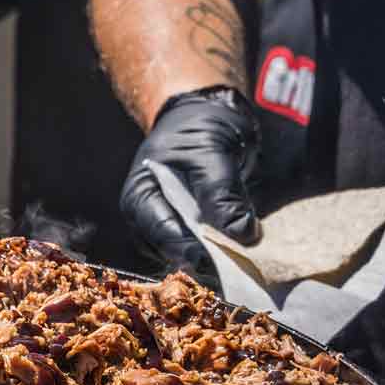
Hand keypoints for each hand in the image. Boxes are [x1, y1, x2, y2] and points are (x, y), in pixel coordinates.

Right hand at [119, 91, 260, 277]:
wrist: (205, 116)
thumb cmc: (199, 128)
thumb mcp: (211, 151)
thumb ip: (221, 192)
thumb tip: (241, 234)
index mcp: (140, 195)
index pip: (160, 232)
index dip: (188, 249)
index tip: (219, 259)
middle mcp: (147, 217)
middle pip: (170, 252)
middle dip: (204, 261)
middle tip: (237, 268)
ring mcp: (167, 226)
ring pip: (186, 257)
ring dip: (215, 261)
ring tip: (243, 263)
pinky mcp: (188, 231)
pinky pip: (201, 252)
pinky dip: (221, 255)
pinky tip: (240, 254)